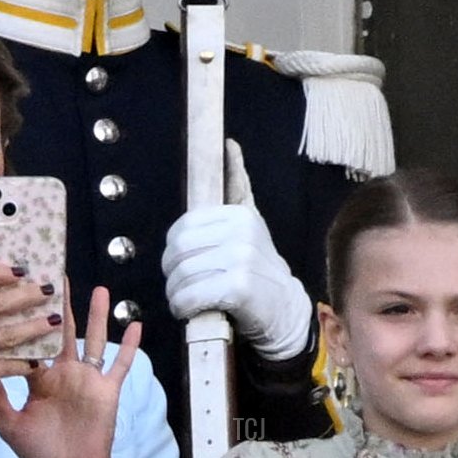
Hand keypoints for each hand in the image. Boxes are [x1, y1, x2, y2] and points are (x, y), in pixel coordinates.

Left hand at [0, 286, 140, 457]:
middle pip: (60, 331)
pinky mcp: (106, 390)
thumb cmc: (40, 453)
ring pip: (92, 340)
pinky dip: (129, 346)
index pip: (30, 341)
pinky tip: (135, 324)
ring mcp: (86, 379)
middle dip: (58, 303)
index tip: (19, 292)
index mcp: (38, 378)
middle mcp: (62, 373)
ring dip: (96, 315)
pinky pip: (119, 365)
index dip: (24, 319)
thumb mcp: (10, 426)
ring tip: (98, 288)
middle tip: (56, 273)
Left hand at [161, 140, 311, 359]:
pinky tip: (190, 312)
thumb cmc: (259, 269)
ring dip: (175, 294)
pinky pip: (190, 296)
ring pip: (182, 275)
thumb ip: (237, 187)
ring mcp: (241, 260)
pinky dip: (183, 308)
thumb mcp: (249, 224)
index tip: (181, 263)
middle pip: (179, 250)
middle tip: (179, 286)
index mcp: (239, 215)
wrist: (286, 310)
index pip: (184, 226)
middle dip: (172, 272)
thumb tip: (229, 145)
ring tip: (184, 301)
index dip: (174, 248)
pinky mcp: (238, 288)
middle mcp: (241, 233)